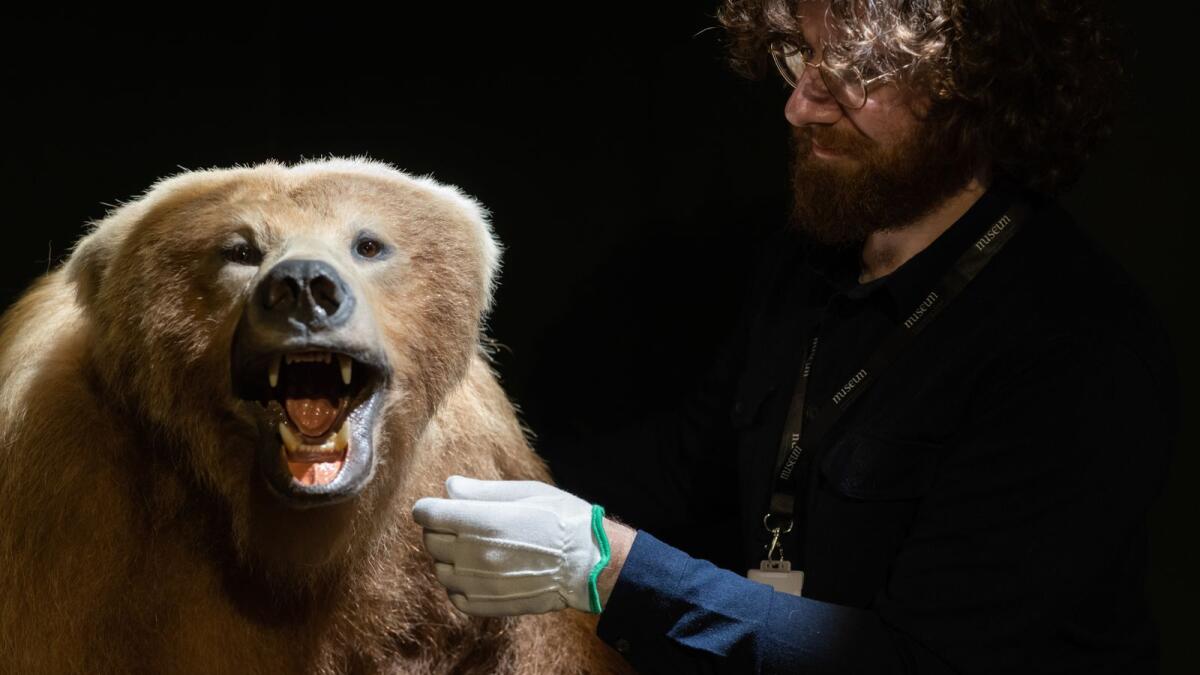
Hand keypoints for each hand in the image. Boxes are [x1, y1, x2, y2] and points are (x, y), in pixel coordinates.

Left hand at [412, 476, 607, 616]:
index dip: (429, 508)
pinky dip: (459, 584)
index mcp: (482, 521)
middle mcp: (473, 554)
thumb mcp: (525, 492)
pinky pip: (454, 596)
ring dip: (449, 557)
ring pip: (440, 569)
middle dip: (439, 529)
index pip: (428, 514)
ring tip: (475, 550)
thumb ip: (482, 491)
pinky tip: (479, 573)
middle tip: (461, 525)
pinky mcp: (486, 605)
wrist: (588, 564)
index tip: (436, 507)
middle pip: (430, 540)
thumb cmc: (562, 520)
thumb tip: (449, 487)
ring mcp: (478, 583)